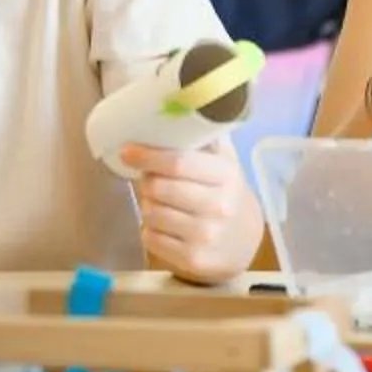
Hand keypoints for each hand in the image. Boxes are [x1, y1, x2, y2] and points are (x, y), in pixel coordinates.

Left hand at [124, 143, 261, 282]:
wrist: (244, 243)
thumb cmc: (226, 194)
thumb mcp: (225, 163)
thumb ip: (204, 137)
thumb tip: (176, 111)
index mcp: (226, 176)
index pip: (178, 162)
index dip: (148, 155)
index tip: (127, 150)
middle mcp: (218, 206)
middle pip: (159, 187)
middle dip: (147, 180)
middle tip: (150, 178)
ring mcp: (205, 236)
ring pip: (151, 212)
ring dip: (148, 205)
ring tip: (162, 202)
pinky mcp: (192, 259)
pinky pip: (150, 237)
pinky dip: (150, 229)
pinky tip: (166, 225)